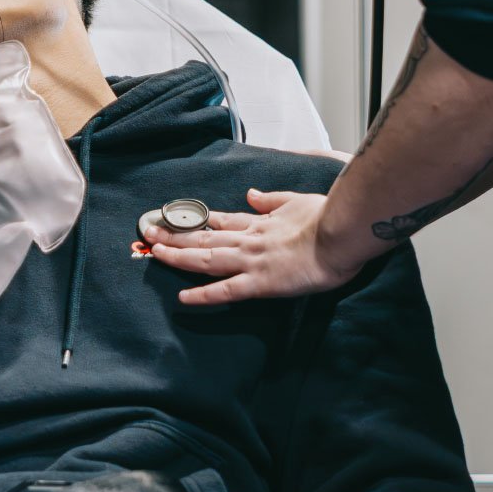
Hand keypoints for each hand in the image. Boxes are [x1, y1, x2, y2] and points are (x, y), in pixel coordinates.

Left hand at [146, 190, 364, 305]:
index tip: (175, 218)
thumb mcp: (296, 200)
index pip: (219, 221)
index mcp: (259, 223)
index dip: (195, 220)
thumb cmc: (328, 217)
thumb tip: (251, 194)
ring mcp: (251, 261)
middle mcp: (248, 240)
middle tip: (149, 230)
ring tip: (155, 252)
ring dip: (178, 256)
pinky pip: (226, 290)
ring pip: (206, 259)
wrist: (343, 234)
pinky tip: (183, 297)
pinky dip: (203, 294)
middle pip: (203, 236)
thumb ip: (271, 199)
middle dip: (174, 234)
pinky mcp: (260, 282)